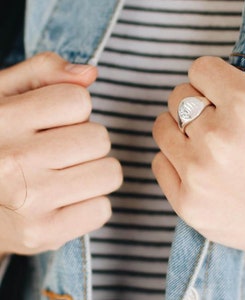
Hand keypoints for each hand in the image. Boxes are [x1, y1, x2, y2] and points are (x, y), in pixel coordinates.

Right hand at [0, 52, 121, 257]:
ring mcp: (29, 202)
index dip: (74, 110)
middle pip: (99, 138)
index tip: (55, 122)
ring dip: (95, 172)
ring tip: (66, 176)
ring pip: (109, 173)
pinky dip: (92, 203)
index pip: (78, 100)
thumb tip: (90, 73)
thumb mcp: (5, 97)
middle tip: (61, 153)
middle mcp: (13, 162)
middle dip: (87, 143)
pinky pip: (103, 209)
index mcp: (3, 120)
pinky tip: (67, 201)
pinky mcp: (43, 234)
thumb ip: (44, 73)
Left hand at [152, 55, 244, 264]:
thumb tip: (243, 52)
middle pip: (177, 98)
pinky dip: (172, 160)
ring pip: (162, 128)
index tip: (216, 89)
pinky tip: (194, 166)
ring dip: (177, 130)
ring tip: (200, 142)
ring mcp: (199, 175)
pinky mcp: (187, 204)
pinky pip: (159, 163)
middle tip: (211, 119)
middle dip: (193, 103)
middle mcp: (217, 140)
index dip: (209, 78)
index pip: (199, 69)